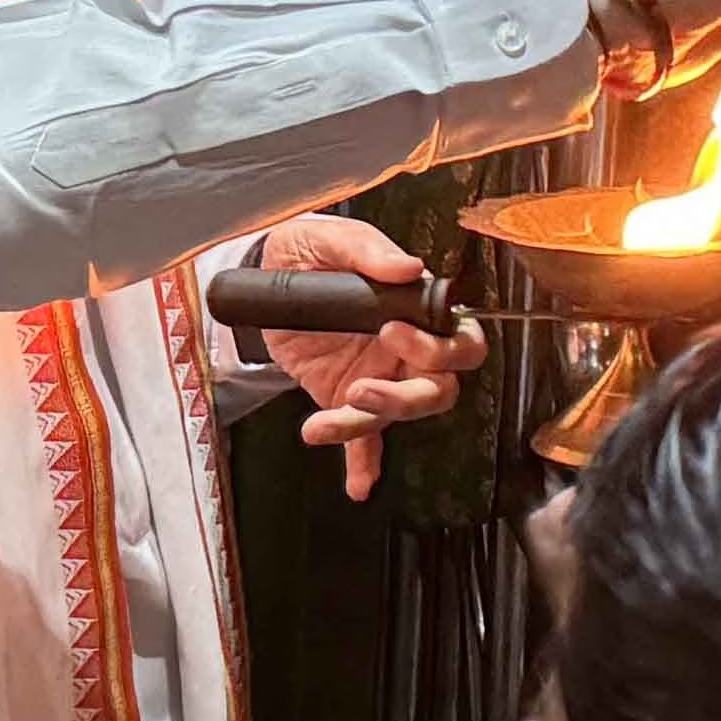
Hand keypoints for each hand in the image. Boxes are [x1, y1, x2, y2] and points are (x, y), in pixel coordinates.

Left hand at [252, 214, 485, 500]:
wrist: (262, 275)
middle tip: (364, 385)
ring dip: (367, 422)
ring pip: (396, 415)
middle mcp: (404, 348)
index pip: (459, 340)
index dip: (437, 348)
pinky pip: (364, 438)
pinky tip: (358, 483)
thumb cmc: (308, 251)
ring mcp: (377, 375)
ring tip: (328, 418)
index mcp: (414, 308)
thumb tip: (406, 266)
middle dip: (406, 397)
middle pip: (437, 389)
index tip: (392, 331)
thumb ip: (366, 248)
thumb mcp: (330, 237)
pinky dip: (362, 462)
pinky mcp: (345, 396)